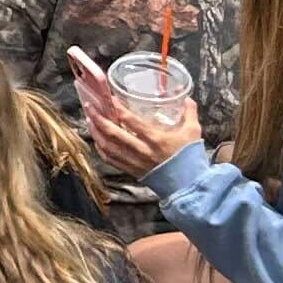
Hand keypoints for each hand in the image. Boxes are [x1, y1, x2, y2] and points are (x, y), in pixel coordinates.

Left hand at [75, 58, 198, 177]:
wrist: (189, 185)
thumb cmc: (190, 158)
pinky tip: (98, 141)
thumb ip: (189, 113)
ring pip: (108, 147)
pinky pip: (111, 161)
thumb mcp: (193, 132)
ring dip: (96, 133)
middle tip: (89, 107)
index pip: (131, 121)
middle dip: (99, 119)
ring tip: (90, 121)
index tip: (109, 98)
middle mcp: (142, 151)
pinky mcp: (132, 171)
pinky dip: (102, 150)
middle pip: (114, 134)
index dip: (117, 108)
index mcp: (156, 139)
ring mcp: (135, 162)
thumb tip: (187, 97)